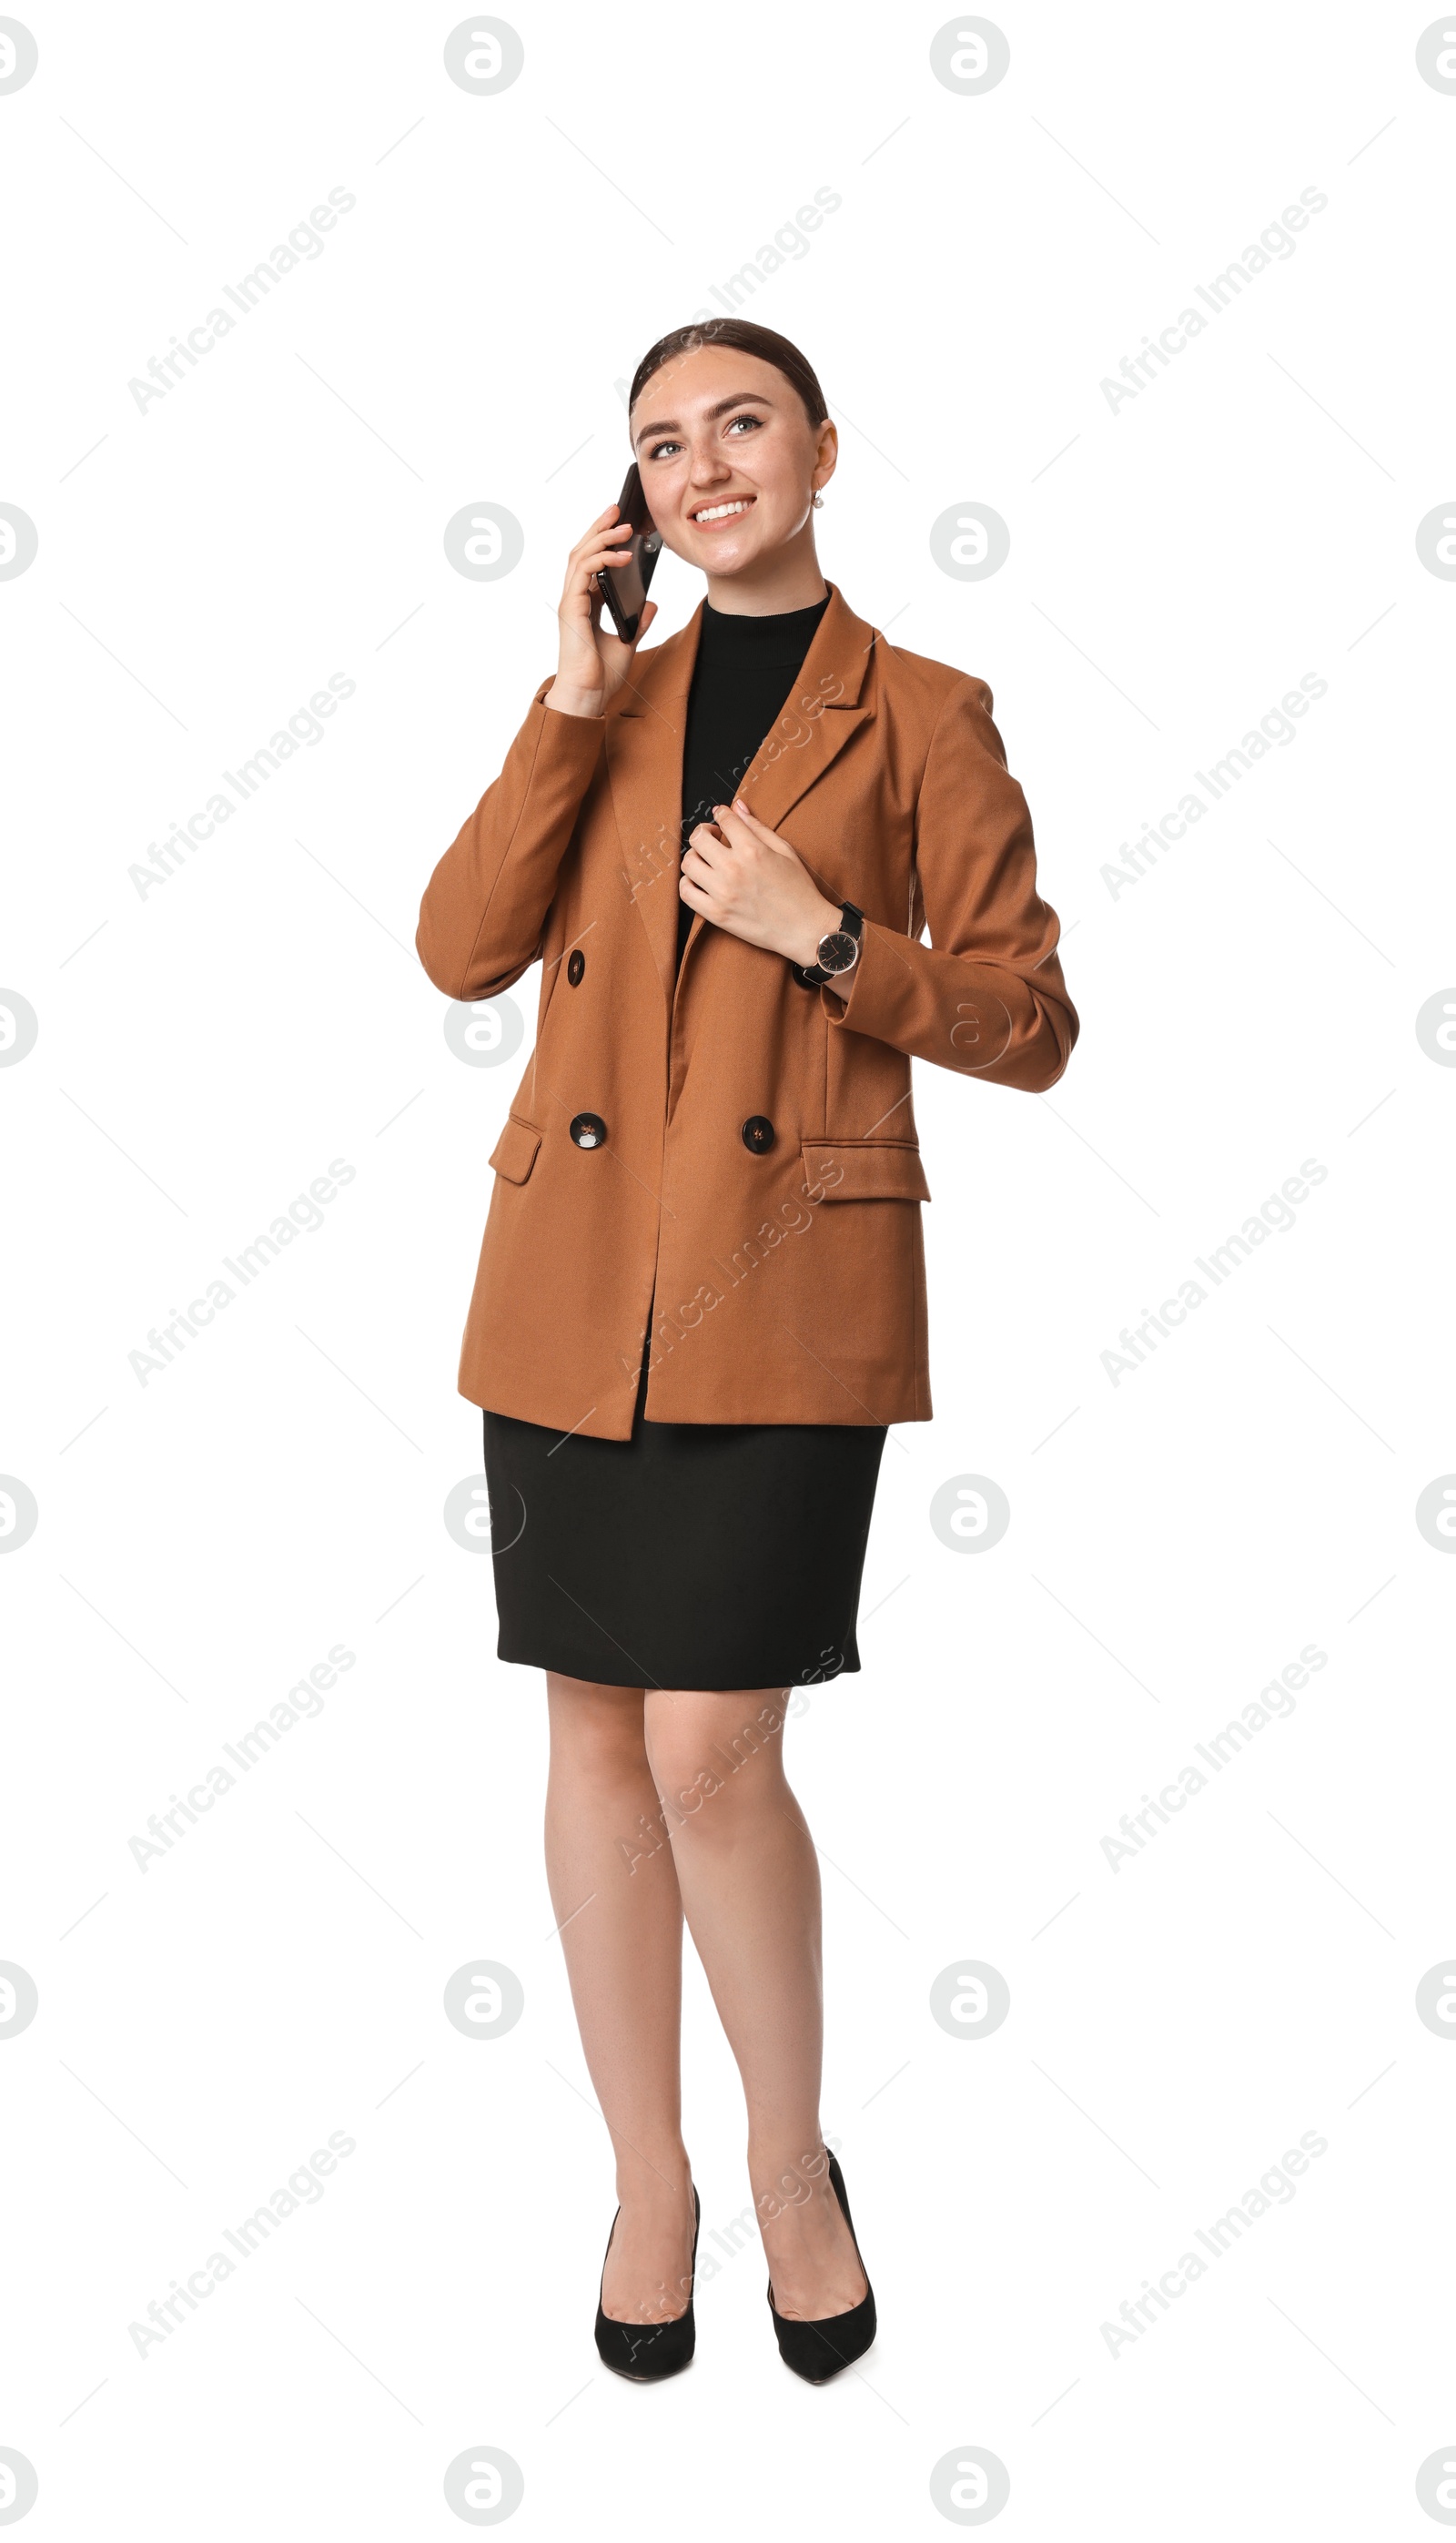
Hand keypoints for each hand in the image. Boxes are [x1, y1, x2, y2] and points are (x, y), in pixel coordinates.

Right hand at [544, 504, 659, 718]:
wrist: (588, 697)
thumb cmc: (601, 677)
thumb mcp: (627, 642)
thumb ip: (638, 622)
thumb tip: (651, 603)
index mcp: (585, 604)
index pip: (591, 563)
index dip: (603, 541)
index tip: (620, 525)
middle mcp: (575, 599)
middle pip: (582, 552)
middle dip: (599, 528)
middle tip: (617, 509)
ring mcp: (571, 602)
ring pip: (580, 556)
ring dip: (602, 537)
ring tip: (624, 526)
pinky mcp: (572, 608)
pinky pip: (584, 572)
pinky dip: (602, 559)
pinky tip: (622, 556)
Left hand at [680, 797, 841, 966]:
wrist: (804, 929)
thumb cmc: (798, 889)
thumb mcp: (785, 851)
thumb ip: (758, 827)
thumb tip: (737, 806)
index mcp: (752, 850)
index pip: (724, 819)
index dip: (722, 813)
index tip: (722, 817)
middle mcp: (734, 869)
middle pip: (699, 838)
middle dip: (704, 832)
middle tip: (713, 838)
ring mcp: (722, 893)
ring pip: (688, 863)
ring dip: (695, 856)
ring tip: (706, 860)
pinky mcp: (716, 914)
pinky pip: (686, 892)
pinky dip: (688, 883)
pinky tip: (700, 881)